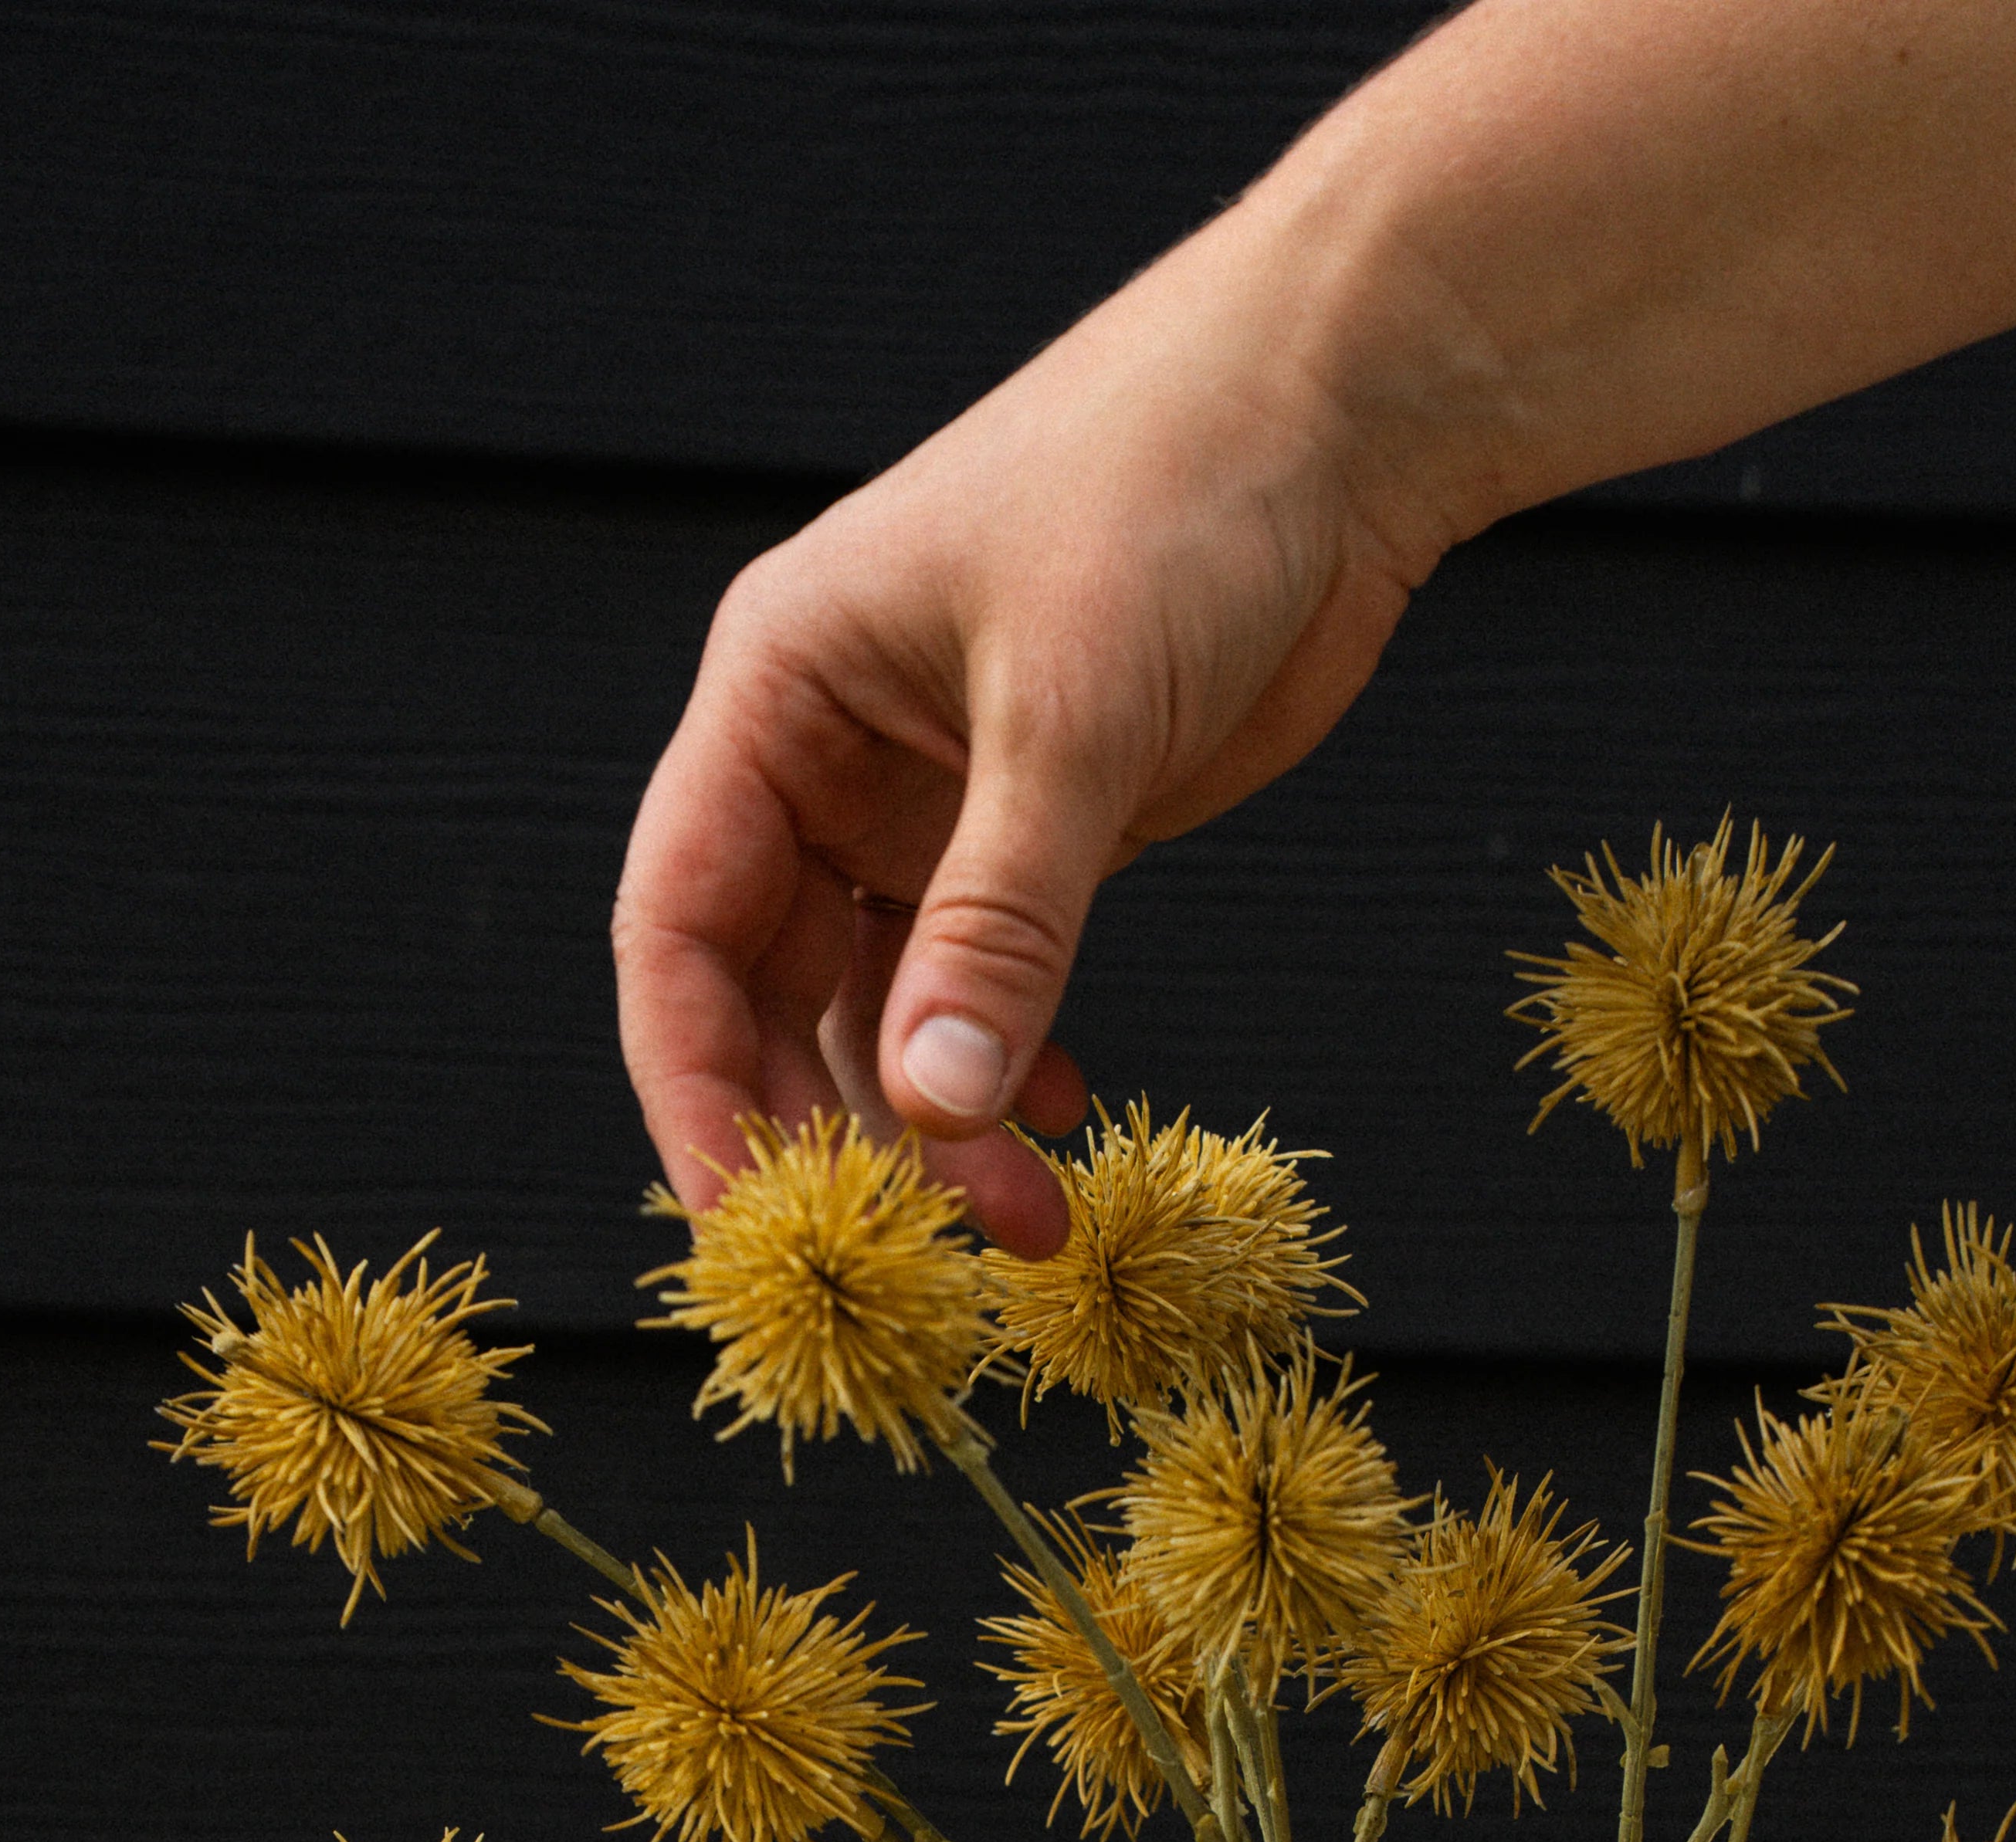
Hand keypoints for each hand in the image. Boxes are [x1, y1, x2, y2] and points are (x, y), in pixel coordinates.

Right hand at [612, 205, 1440, 1254]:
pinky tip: (1053, 1128)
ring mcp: (928, 803)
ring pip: (880, 1013)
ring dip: (933, 1129)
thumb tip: (934, 1102)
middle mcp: (827, 757)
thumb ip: (1001, 918)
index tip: (750, 1218)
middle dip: (826, 1132)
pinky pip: (978, 990)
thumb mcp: (1075, 716)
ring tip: (1020, 1227)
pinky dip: (1002, 1074)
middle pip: (764, 994)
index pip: (678, 926)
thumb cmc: (1176, 489)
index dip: (693, 1086)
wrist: (1336, 414)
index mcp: (777, 693)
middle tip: (909, 1253)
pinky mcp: (1034, 834)